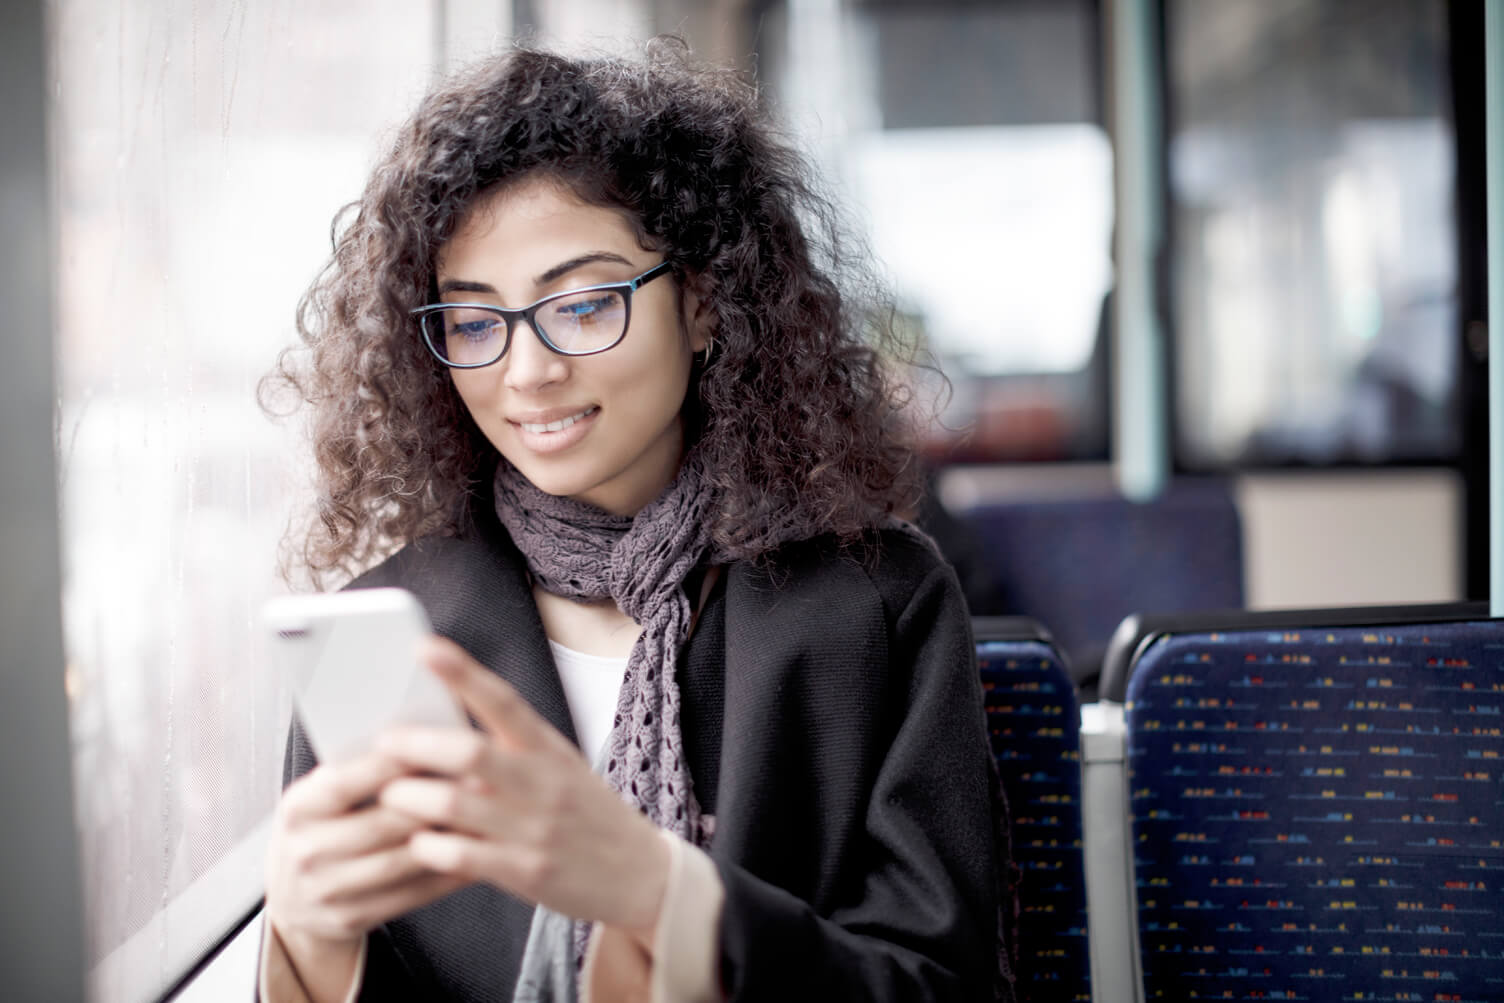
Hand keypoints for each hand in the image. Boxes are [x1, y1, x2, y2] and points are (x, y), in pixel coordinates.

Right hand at [264, 750, 466, 955]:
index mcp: (297, 809)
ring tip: (483, 817)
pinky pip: (409, 895)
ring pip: (400, 861)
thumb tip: (415, 739)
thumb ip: (354, 771)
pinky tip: (473, 856)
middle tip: (478, 782)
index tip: (434, 745)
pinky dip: (445, 875)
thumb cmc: (317, 831)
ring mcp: (326, 890)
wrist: (294, 899)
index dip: (391, 765)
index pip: (344, 782)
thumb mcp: (318, 797)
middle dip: (435, 801)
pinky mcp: (350, 917)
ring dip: (447, 839)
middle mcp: (306, 851)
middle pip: (381, 824)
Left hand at [376, 636, 670, 945]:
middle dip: (415, 744)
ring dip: (409, 797)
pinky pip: (460, 856)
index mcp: (549, 749)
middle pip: (468, 751)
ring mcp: (534, 829)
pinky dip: (429, 847)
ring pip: (453, 803)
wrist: (641, 873)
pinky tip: (419, 843)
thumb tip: (443, 728)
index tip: (423, 647)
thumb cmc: (588, 815)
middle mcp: (543, 783)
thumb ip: (512, 749)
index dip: (461, 672)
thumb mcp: (561, 768)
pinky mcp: (526, 873)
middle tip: (383, 741)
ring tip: (388, 795)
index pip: (502, 700)